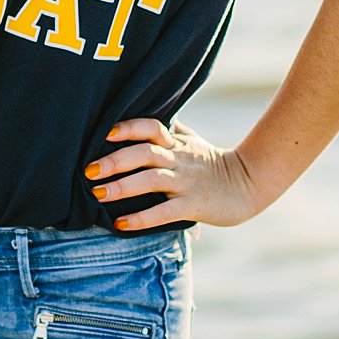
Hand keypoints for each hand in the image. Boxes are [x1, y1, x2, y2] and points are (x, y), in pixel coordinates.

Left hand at [85, 118, 264, 229]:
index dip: (129, 128)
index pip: (151, 127)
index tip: (105, 133)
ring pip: (152, 180)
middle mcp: (179, 160)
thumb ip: (168, 131)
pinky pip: (165, 211)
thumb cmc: (211, 163)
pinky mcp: (194, 206)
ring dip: (123, 187)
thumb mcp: (190, 142)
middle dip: (116, 161)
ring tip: (98, 194)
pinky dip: (142, 218)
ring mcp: (186, 183)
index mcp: (176, 143)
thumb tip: (142, 114)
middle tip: (89, 171)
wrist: (249, 184)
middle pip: (145, 153)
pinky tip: (121, 223)